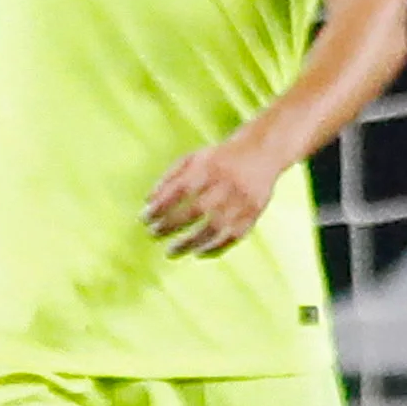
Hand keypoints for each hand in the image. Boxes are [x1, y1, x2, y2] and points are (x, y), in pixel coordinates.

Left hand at [142, 133, 279, 258]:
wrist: (262, 152)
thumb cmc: (218, 159)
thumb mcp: (192, 159)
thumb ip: (169, 178)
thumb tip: (148, 202)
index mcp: (209, 168)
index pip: (180, 190)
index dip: (161, 207)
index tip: (144, 219)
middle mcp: (227, 184)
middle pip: (197, 210)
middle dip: (171, 225)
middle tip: (152, 234)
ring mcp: (243, 200)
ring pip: (216, 227)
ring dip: (190, 243)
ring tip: (171, 251)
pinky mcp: (255, 212)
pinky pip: (235, 235)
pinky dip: (216, 248)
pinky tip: (198, 253)